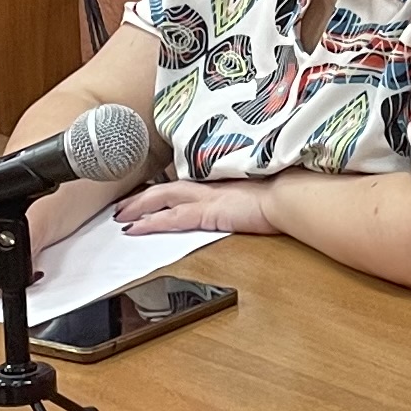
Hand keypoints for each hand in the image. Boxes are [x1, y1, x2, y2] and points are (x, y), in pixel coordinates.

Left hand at [113, 177, 280, 239]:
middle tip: (121, 205)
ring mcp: (206, 197)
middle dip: (140, 197)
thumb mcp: (257, 193)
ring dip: (137, 207)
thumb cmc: (281, 194)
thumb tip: (240, 200)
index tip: (145, 194)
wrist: (290, 195)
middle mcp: (208, 185)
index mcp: (218, 181)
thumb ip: (242, 195)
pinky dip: (150, 222)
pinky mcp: (207, 211)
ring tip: (120, 216)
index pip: (181, 183)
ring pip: (160, 198)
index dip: (160, 188)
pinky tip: (135, 229)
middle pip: (164, 187)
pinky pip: (171, 218)